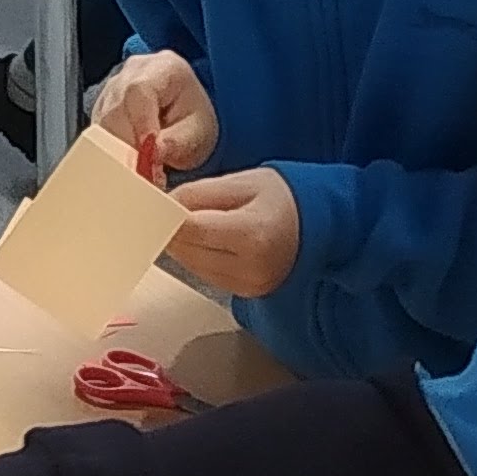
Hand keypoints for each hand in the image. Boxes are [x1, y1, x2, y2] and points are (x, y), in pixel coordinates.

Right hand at [90, 50, 218, 170]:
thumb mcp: (198, 134)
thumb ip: (177, 143)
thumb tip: (153, 153)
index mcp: (163, 68)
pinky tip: (127, 167)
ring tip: (138, 173)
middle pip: (115, 108)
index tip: (145, 154)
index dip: (139, 123)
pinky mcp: (100, 109)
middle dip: (127, 146)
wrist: (183, 119)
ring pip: (102, 124)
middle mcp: (132, 72)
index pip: (139, 90)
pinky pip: (96, 134)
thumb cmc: (192, 121)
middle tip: (143, 174)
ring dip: (117, 153)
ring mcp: (112, 89)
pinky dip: (110, 154)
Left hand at [167, 166, 300, 296]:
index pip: (191, 229)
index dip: (167, 216)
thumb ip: (199, 193)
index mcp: (252, 234)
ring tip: (198, 222)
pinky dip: (199, 257)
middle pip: (186, 250)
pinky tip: (210, 240)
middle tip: (172, 209)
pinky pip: (204, 274)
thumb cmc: (283, 198)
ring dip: (185, 244)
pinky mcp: (244, 293)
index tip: (156, 204)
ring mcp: (248, 285)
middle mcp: (250, 267)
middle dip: (173, 230)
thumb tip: (164, 205)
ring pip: (190, 265)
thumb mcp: (242, 182)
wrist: (319, 227)